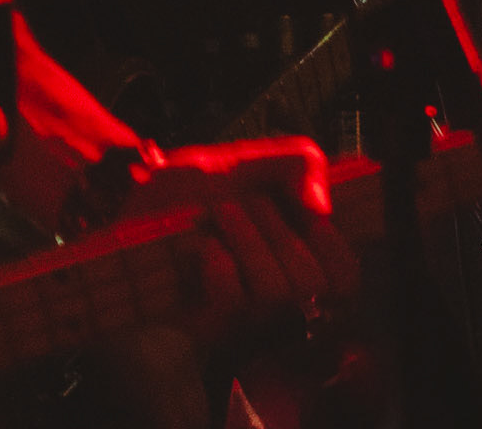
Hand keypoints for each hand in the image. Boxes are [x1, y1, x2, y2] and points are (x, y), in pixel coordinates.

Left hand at [95, 139, 358, 428]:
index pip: (347, 278)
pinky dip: (216, 259)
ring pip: (276, 288)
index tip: (308, 215)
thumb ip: (297, 162)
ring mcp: (244, 312)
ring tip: (216, 215)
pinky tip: (200, 244)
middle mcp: (276, 292)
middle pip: (315, 281)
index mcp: (295, 254)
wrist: (134, 194)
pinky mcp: (210, 322)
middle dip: (276, 228)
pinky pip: (234, 298)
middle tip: (240, 205)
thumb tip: (323, 206)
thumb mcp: (247, 159)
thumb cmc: (193, 185)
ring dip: (244, 235)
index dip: (335, 246)